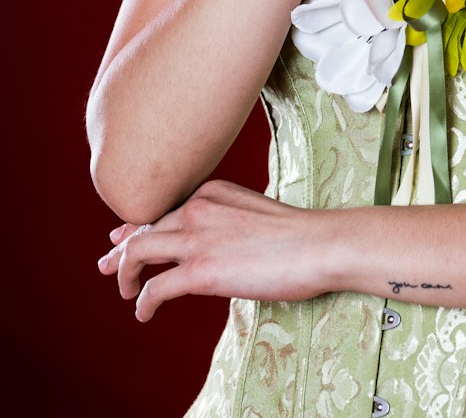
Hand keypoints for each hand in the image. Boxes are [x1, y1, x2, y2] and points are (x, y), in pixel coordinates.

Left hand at [97, 180, 335, 321]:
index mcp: (212, 192)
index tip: (122, 239)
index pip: (163, 209)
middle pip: (144, 228)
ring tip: (126, 291)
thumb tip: (212, 246)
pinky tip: (143, 313)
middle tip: (107, 266)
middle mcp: (198, 208)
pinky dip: (143, 302)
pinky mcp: (201, 270)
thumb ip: (225, 221)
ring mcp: (198, 238)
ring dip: (125, 273)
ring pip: (138, 252)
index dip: (137, 226)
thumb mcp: (253, 212)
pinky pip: (155, 288)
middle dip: (120, 249)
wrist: (319, 244)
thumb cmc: (298, 234)